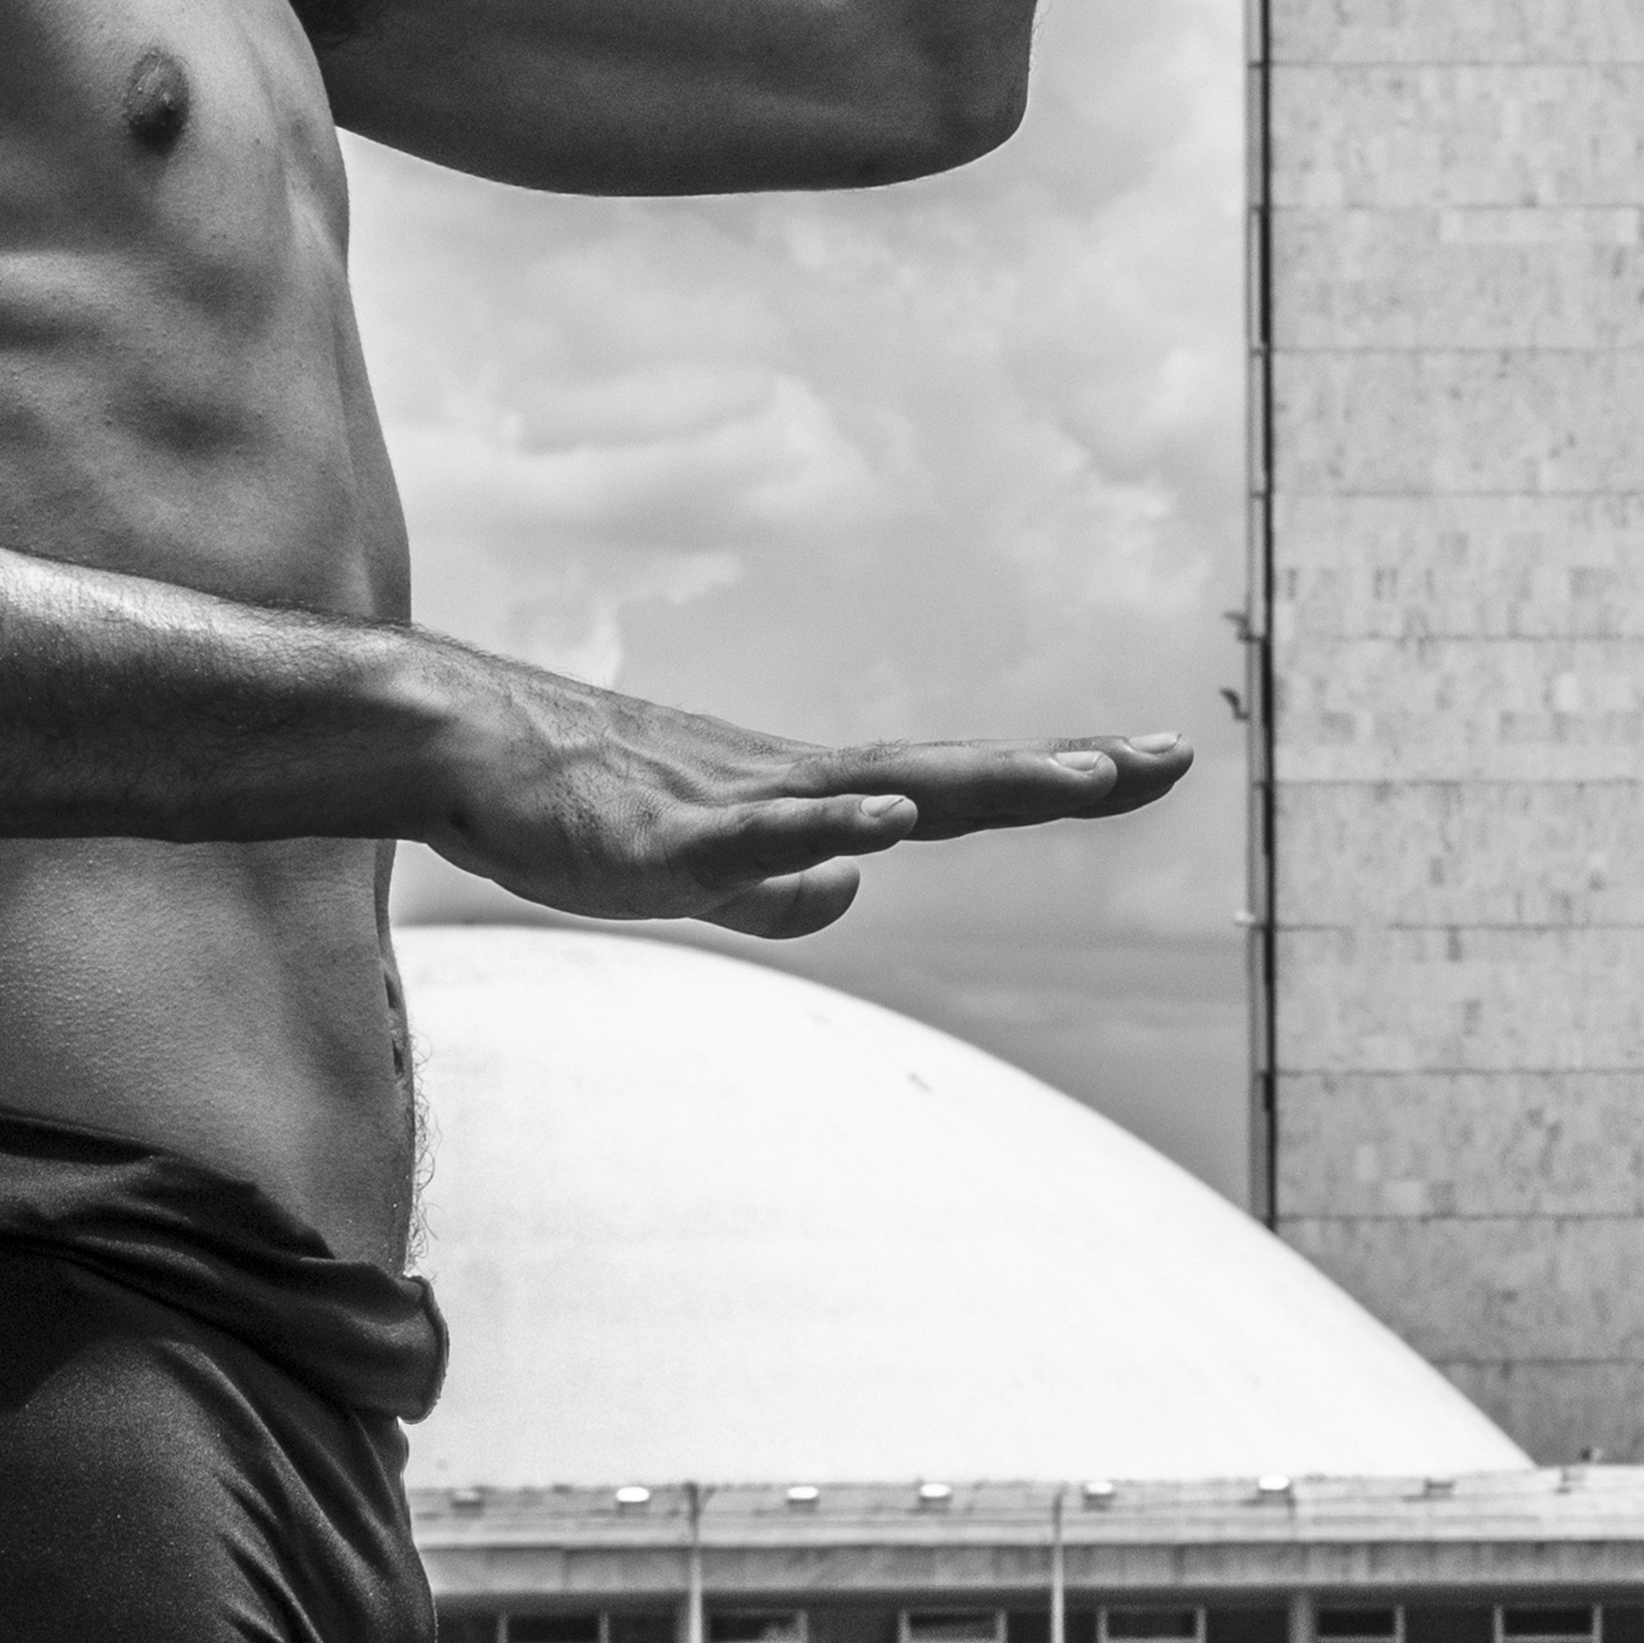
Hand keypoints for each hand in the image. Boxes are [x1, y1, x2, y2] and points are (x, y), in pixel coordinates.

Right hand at [431, 658, 1200, 939]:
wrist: (471, 754)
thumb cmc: (588, 806)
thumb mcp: (709, 869)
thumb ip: (783, 884)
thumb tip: (855, 888)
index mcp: (817, 799)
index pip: (962, 789)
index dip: (1059, 778)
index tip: (1158, 760)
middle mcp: (799, 786)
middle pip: (952, 780)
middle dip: (1063, 774)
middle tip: (1172, 757)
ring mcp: (737, 806)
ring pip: (879, 793)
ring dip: (981, 786)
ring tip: (1079, 781)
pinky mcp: (665, 841)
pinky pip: (756, 838)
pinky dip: (826, 826)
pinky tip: (884, 825)